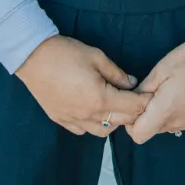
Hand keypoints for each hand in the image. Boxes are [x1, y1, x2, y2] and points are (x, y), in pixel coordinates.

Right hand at [15, 34, 149, 136]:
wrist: (32, 57)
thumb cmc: (65, 53)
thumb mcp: (97, 57)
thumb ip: (117, 73)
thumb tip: (132, 83)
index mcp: (100, 98)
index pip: (132, 107)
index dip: (145, 101)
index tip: (152, 95)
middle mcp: (88, 115)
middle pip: (121, 122)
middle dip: (133, 112)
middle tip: (136, 99)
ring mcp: (74, 120)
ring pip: (103, 131)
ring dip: (114, 120)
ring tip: (114, 104)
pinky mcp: (61, 120)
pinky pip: (84, 130)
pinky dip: (94, 124)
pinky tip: (93, 109)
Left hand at [123, 40, 184, 143]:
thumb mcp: (162, 68)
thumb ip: (144, 89)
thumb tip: (132, 101)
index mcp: (167, 110)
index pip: (139, 135)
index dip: (132, 123)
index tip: (135, 105)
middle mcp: (180, 123)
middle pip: (154, 130)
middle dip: (148, 115)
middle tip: (154, 92)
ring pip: (169, 127)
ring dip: (165, 114)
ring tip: (173, 91)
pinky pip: (184, 124)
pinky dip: (180, 114)